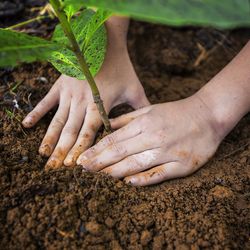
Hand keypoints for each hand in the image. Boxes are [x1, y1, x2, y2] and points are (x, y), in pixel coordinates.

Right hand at [22, 46, 148, 168]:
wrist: (104, 41)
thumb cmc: (121, 66)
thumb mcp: (134, 88)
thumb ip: (142, 108)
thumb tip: (151, 125)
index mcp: (100, 105)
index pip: (89, 132)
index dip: (81, 149)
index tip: (74, 166)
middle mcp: (82, 102)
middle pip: (71, 132)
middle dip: (62, 151)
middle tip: (53, 169)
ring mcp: (69, 94)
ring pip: (58, 121)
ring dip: (50, 139)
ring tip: (43, 155)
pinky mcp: (60, 85)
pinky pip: (46, 101)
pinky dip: (36, 113)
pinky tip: (27, 126)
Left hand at [77, 94, 222, 185]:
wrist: (208, 115)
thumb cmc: (176, 112)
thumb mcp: (150, 109)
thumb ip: (127, 118)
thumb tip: (107, 125)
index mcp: (145, 123)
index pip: (114, 139)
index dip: (96, 150)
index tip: (82, 159)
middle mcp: (154, 137)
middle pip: (121, 153)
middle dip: (99, 162)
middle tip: (82, 170)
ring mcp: (168, 152)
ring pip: (136, 164)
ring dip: (115, 172)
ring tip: (98, 178)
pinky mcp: (181, 165)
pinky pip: (159, 174)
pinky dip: (143, 179)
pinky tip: (129, 183)